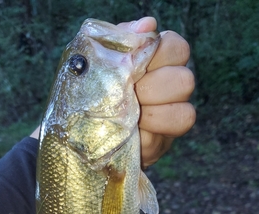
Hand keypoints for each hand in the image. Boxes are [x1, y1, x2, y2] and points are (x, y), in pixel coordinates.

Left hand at [31, 17, 195, 167]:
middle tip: (128, 94)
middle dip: (152, 89)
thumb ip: (121, 39)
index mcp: (156, 61)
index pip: (177, 48)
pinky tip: (128, 133)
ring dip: (153, 115)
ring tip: (129, 116)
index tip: (133, 65)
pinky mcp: (161, 144)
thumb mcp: (95, 60)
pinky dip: (145, 137)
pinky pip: (163, 140)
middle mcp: (170, 88)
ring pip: (185, 114)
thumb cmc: (86, 90)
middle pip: (184, 81)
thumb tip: (148, 24)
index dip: (159, 56)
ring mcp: (168, 118)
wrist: (74, 129)